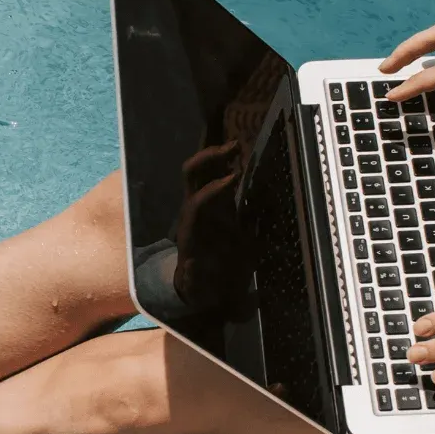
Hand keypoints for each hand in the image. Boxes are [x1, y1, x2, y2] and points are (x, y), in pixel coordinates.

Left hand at [171, 139, 245, 307]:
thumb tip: (191, 265)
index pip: (198, 202)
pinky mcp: (213, 206)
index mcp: (191, 230)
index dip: (213, 190)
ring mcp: (202, 205)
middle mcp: (193, 211)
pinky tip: (244, 158)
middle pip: (192, 175)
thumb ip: (194, 279)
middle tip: (236, 147)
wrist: (199, 285)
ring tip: (239, 145)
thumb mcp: (198, 288)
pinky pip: (215, 179)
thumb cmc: (200, 286)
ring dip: (218, 156)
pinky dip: (226, 166)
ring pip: (202, 172)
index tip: (235, 178)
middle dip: (210, 158)